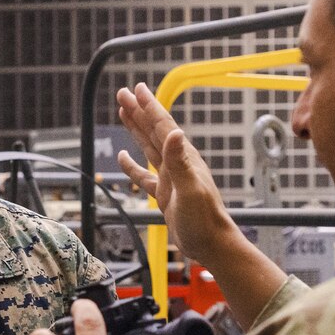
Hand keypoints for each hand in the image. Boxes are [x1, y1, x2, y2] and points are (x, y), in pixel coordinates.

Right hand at [116, 83, 237, 266]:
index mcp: (184, 159)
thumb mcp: (190, 190)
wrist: (211, 245)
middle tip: (122, 93)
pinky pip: (145, 175)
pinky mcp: (166, 194)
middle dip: (139, 111)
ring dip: (136, 130)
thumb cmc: (204, 221)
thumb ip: (180, 162)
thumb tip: (176, 132)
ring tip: (123, 113)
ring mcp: (171, 178)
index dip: (149, 107)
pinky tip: (123, 157)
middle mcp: (178, 164)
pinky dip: (132, 165)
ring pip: (149, 147)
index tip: (136, 89)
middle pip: (154, 131)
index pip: (163, 126)